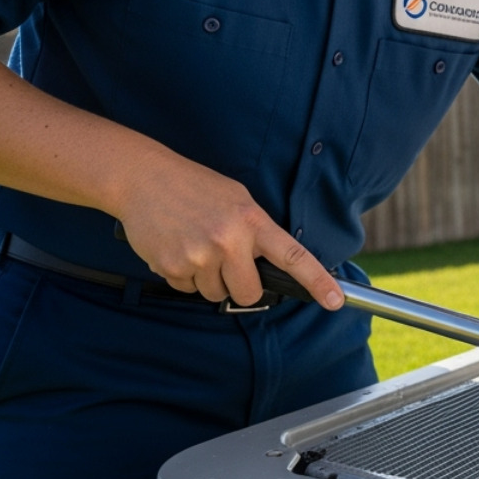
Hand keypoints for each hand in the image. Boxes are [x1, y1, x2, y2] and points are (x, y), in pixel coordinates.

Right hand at [114, 153, 342, 309]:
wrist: (142, 177)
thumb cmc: (194, 187)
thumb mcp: (237, 200)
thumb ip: (256, 232)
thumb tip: (271, 266)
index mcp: (252, 221)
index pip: (293, 256)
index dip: (318, 281)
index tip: (336, 301)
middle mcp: (229, 241)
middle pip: (249, 293)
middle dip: (240, 285)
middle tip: (225, 261)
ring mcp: (200, 256)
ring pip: (216, 294)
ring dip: (208, 280)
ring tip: (195, 245)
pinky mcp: (172, 267)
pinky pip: (186, 289)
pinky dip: (183, 276)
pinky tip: (177, 247)